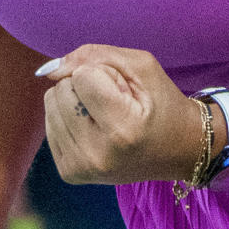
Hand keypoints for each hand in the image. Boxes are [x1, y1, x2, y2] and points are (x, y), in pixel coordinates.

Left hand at [38, 45, 203, 184]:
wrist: (178, 150)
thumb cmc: (162, 103)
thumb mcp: (140, 67)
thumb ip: (93, 56)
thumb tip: (49, 70)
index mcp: (122, 129)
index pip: (81, 77)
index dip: (102, 74)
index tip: (124, 91)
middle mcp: (98, 154)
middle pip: (60, 90)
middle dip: (85, 86)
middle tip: (115, 104)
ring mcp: (81, 168)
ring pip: (50, 106)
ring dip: (74, 102)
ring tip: (105, 116)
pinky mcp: (70, 173)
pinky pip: (49, 126)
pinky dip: (69, 119)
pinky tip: (94, 129)